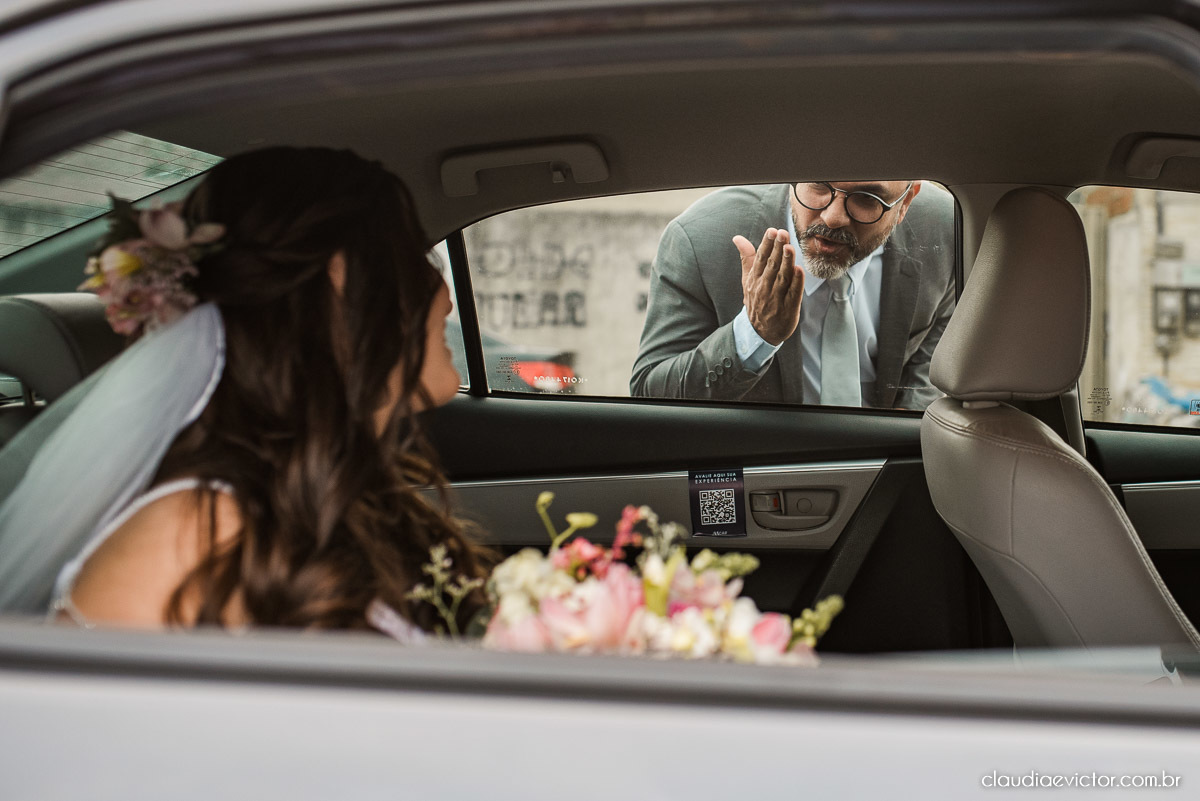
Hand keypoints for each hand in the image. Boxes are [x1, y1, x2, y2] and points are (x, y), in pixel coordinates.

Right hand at [733, 228, 803, 345]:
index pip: (761, 259)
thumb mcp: (748, 280)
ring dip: (786, 262)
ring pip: (782, 278)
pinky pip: (792, 293)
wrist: (760, 332)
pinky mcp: (788, 308)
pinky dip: (796, 282)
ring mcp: (776, 298)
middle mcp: (764, 287)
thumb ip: (747, 258)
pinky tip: (800, 270)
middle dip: (777, 249)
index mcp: (754, 279)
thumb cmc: (756, 301)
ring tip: (790, 247)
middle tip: (782, 233)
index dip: (766, 244)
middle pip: (771, 266)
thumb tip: (737, 238)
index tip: (772, 231)